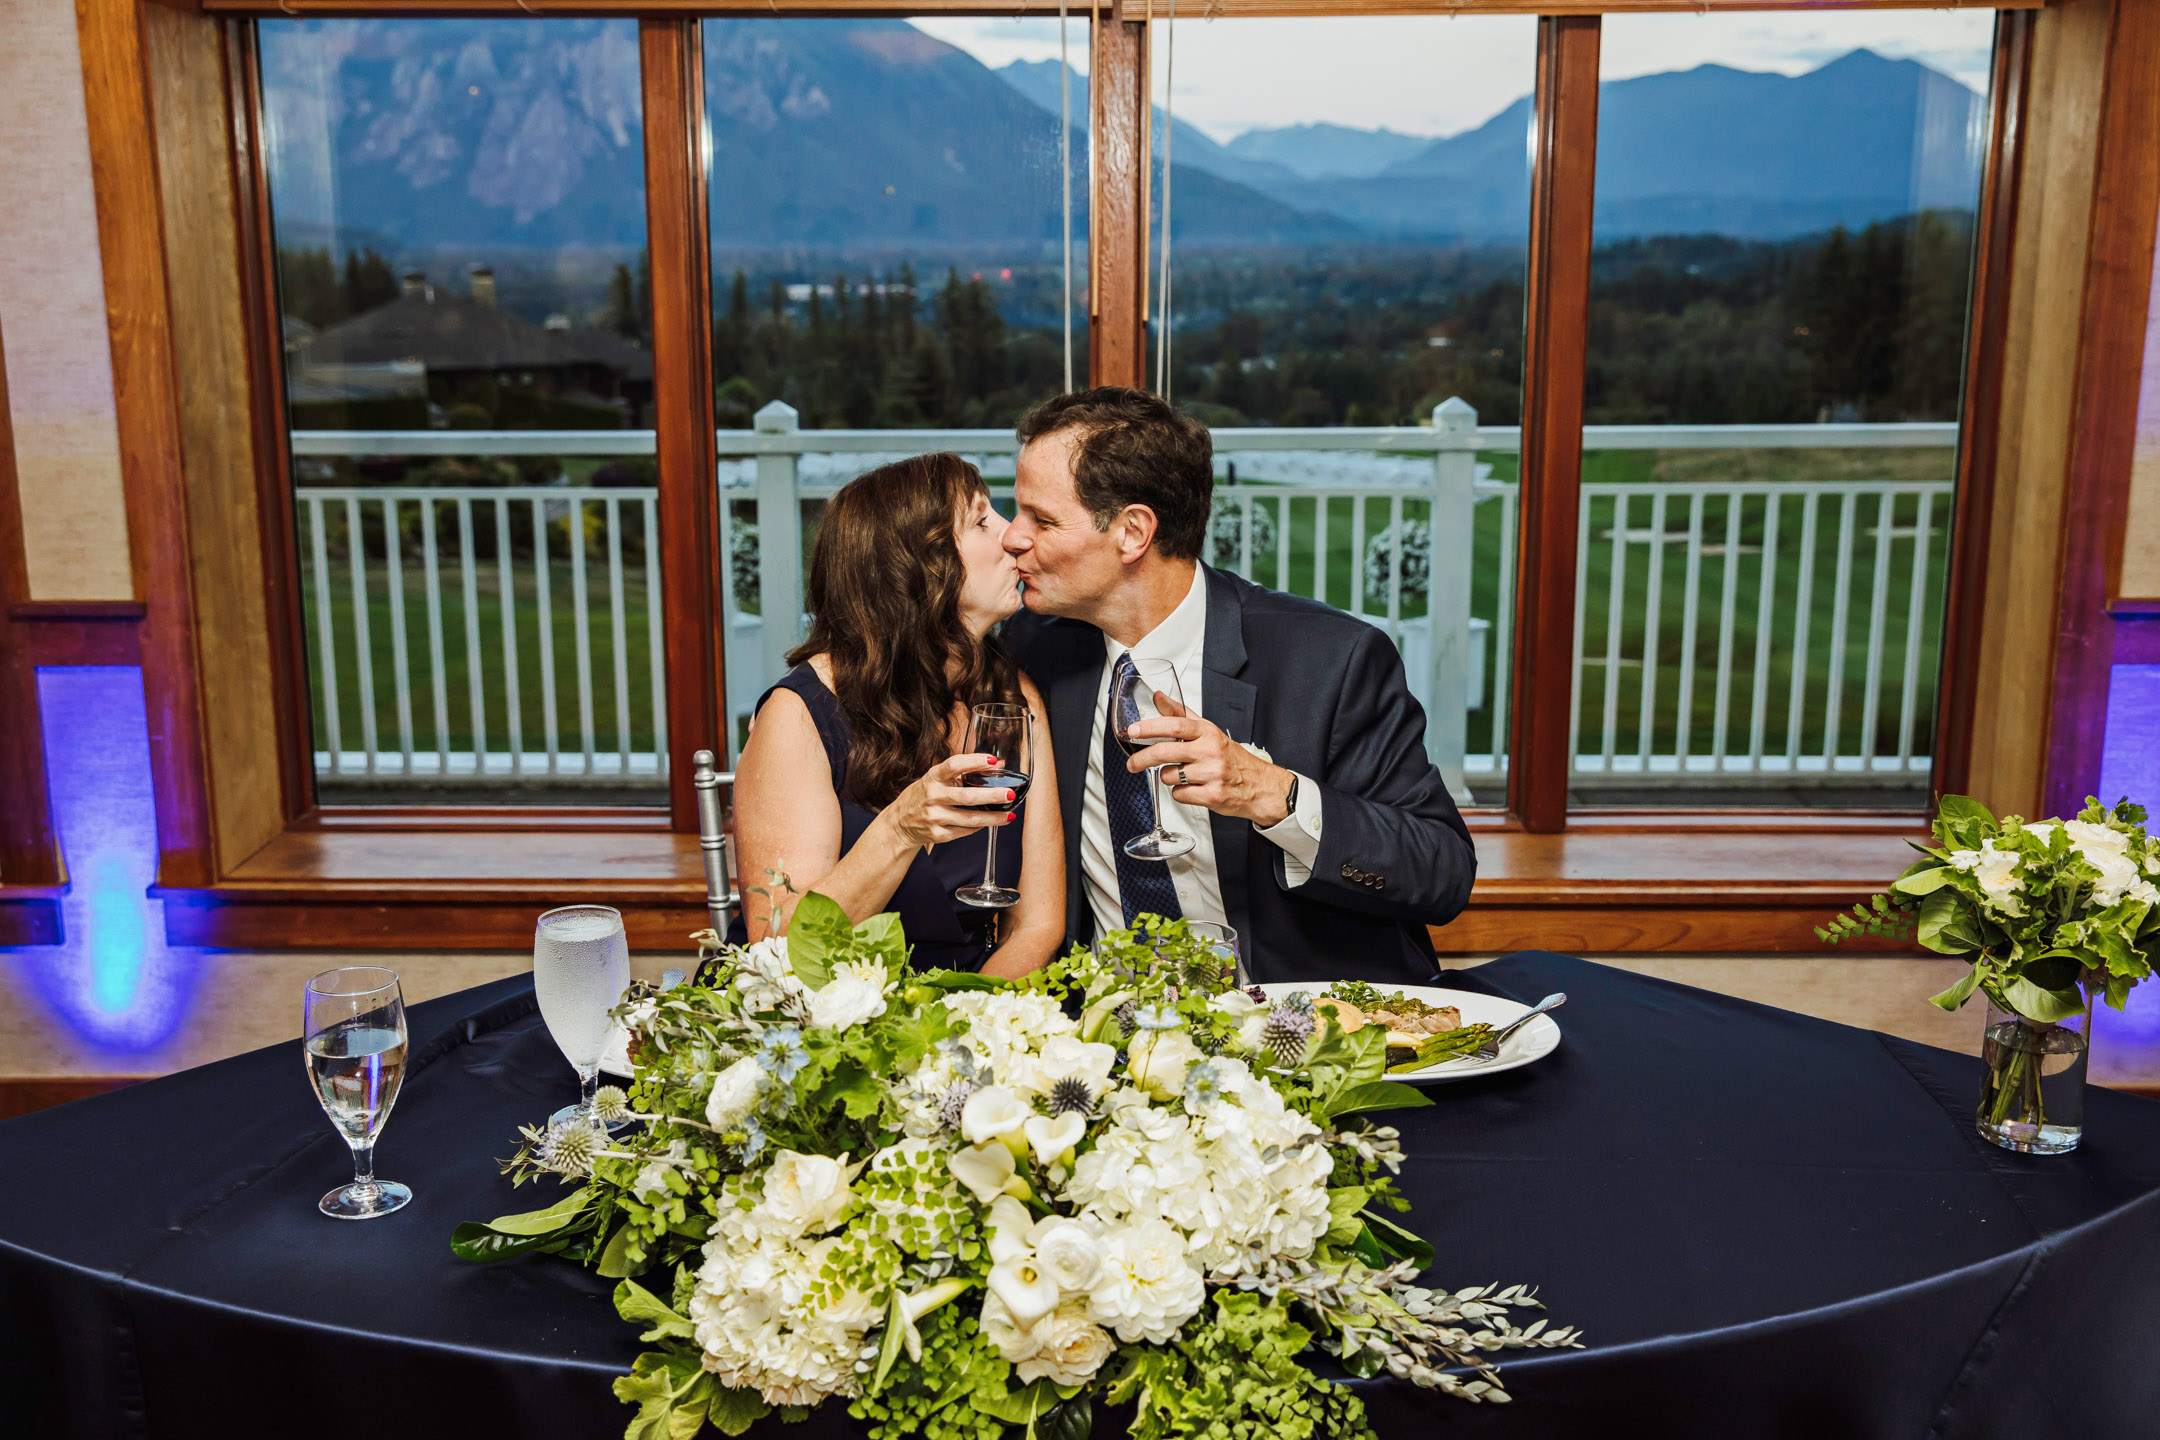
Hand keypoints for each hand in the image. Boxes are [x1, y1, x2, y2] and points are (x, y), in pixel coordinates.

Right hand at [886, 754, 1017, 848]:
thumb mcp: (939, 779)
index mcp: (933, 777)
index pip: (954, 765)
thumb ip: (966, 771)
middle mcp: (932, 797)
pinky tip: (989, 823)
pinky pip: (965, 831)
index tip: (993, 761)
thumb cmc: (924, 795)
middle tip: (1009, 794)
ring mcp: (934, 817)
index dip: (974, 761)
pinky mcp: (937, 834)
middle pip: (967, 796)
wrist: (900, 822)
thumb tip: (998, 764)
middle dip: (991, 796)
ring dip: (993, 818)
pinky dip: (979, 827)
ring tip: (1008, 815)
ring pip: (970, 819)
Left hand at [1127, 694, 1293, 826]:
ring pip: (1168, 776)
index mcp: (1208, 733)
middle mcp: (1210, 752)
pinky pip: (1179, 795)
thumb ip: (1181, 714)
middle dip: (1142, 759)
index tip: (1133, 731)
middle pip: (1165, 753)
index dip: (1150, 727)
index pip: (1175, 726)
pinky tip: (1192, 788)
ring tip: (1183, 775)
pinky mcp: (1212, 796)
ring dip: (1167, 778)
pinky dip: (1180, 793)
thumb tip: (1158, 697)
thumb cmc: (1231, 757)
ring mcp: (1212, 774)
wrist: (1260, 785)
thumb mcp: (1208, 731)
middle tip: (1133, 764)